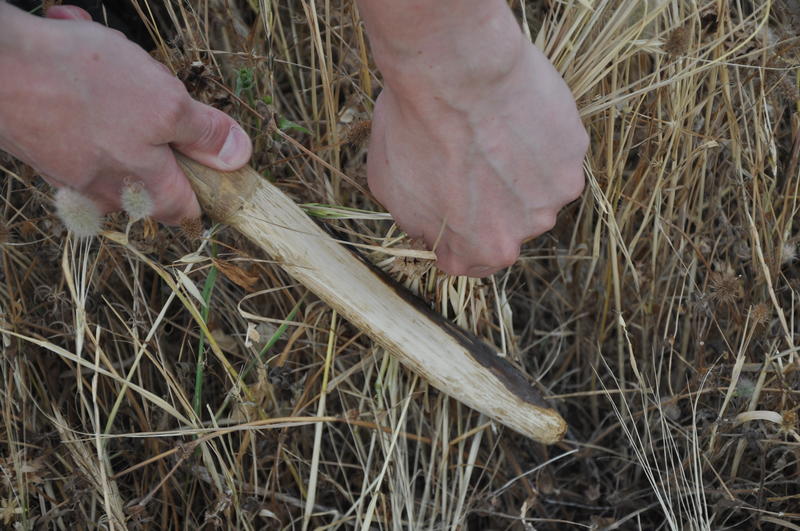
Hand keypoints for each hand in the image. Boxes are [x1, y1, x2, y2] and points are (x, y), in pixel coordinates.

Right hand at [0, 4, 251, 224]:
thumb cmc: (82, 83)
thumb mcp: (166, 104)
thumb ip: (205, 134)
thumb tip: (239, 156)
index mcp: (142, 188)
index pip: (184, 211)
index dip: (204, 190)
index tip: (211, 166)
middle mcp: (105, 191)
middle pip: (149, 170)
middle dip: (156, 123)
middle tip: (148, 81)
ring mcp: (69, 171)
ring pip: (112, 136)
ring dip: (115, 91)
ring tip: (104, 52)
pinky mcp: (42, 145)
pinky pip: (77, 117)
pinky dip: (82, 81)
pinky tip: (71, 43)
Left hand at [360, 3, 587, 276]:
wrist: (454, 70)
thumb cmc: (414, 128)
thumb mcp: (390, 188)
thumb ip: (420, 224)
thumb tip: (433, 231)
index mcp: (481, 250)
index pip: (472, 261)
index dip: (456, 232)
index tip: (448, 205)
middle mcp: (527, 231)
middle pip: (507, 223)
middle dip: (489, 199)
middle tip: (469, 158)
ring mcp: (556, 189)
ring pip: (535, 187)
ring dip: (517, 169)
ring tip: (490, 132)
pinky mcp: (575, 148)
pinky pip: (554, 150)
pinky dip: (537, 138)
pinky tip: (511, 114)